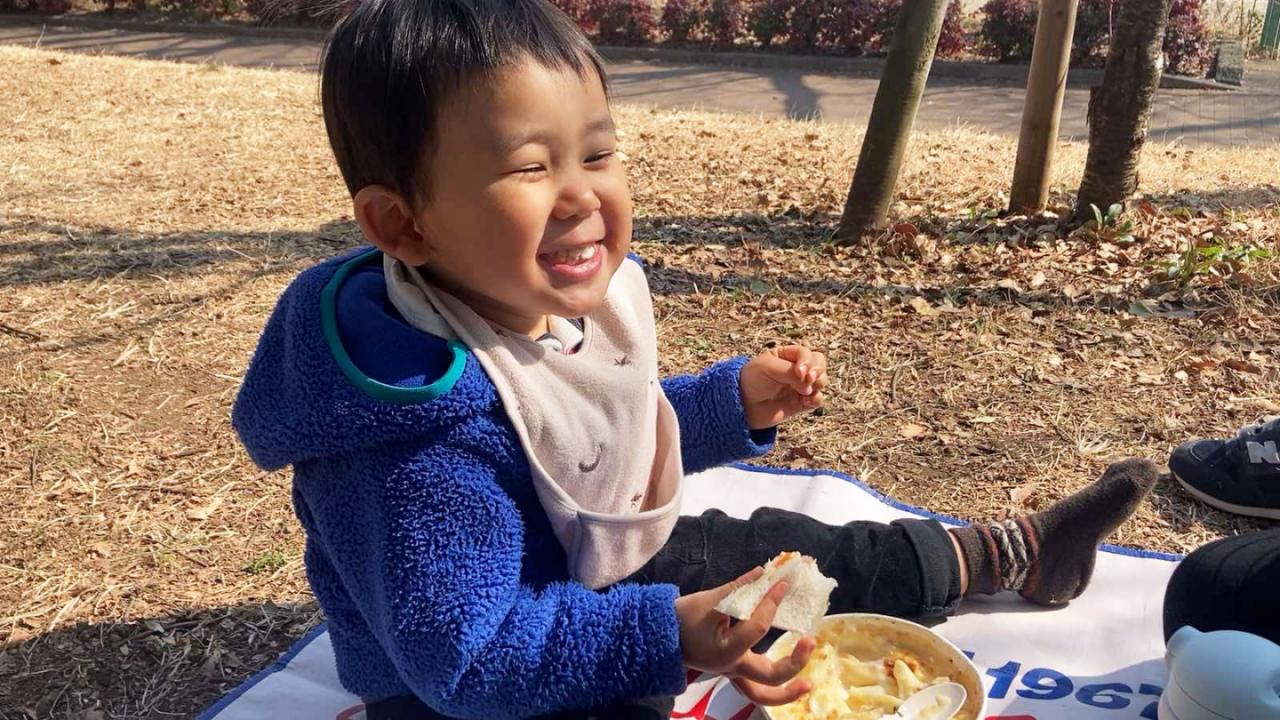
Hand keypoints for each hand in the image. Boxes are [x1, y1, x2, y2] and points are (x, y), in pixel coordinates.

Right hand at [674, 567, 815, 705]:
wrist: (659, 634)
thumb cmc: (682, 617)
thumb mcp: (709, 599)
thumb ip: (739, 587)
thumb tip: (764, 572)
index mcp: (726, 650)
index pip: (757, 627)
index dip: (772, 602)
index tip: (782, 584)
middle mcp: (732, 667)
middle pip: (769, 677)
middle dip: (793, 662)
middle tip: (809, 641)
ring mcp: (731, 673)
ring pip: (762, 695)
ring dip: (788, 692)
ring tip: (809, 684)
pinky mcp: (731, 671)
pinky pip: (755, 688)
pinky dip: (774, 688)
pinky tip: (792, 680)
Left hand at [740, 345, 828, 429]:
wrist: (742, 406)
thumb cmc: (752, 381)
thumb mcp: (769, 368)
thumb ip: (791, 373)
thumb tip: (809, 385)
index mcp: (786, 355)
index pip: (807, 353)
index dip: (808, 362)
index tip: (799, 373)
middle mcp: (796, 369)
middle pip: (819, 364)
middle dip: (818, 371)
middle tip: (809, 380)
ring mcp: (799, 386)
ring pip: (822, 381)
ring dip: (818, 385)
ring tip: (804, 393)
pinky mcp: (801, 402)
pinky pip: (818, 399)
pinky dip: (816, 400)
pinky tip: (805, 402)